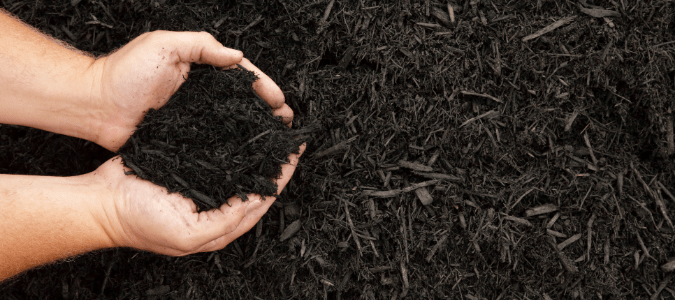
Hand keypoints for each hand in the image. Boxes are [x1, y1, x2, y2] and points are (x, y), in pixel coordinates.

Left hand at [91, 30, 293, 150]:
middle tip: (286, 124)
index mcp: (199, 68)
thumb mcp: (164, 45)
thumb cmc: (124, 72)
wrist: (94, 106)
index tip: (279, 101)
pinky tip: (246, 156)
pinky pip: (213, 140)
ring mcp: (193, 116)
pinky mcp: (183, 137)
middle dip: (267, 110)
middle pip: (242, 101)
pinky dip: (231, 147)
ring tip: (275, 141)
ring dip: (255, 130)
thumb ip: (201, 46)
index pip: (240, 76)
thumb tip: (238, 58)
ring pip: (232, 122)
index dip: (263, 86)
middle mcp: (200, 93)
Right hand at [92, 144, 304, 254]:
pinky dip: (232, 142)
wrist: (102, 201)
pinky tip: (241, 127)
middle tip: (290, 136)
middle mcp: (217, 204)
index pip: (262, 199)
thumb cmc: (139, 223)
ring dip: (256, 149)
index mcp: (221, 224)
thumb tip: (253, 203)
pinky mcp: (189, 165)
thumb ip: (223, 223)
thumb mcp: (186, 235)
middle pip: (256, 181)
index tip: (296, 153)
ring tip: (272, 127)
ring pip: (239, 165)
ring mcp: (203, 183)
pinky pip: (217, 154)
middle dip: (275, 160)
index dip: (281, 177)